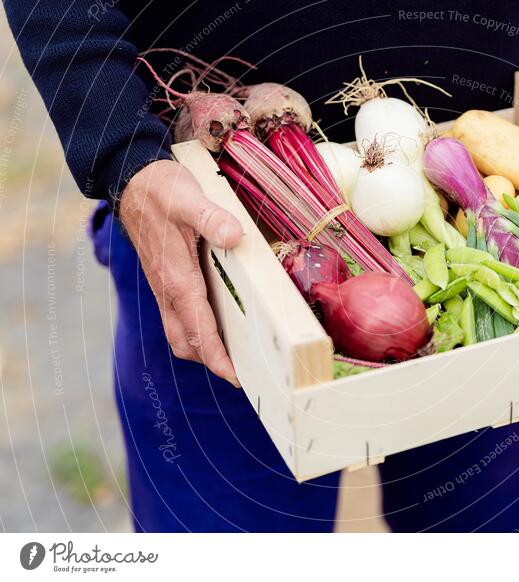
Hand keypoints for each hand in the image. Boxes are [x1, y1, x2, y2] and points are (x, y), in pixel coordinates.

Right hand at [119, 159, 242, 385]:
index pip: (198, 330)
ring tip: (235, 356)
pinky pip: (180, 317)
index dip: (217, 357)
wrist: (130, 180)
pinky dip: (199, 330)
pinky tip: (220, 323)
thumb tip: (234, 237)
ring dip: (203, 349)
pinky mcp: (167, 280)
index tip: (237, 376)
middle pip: (187, 342)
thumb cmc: (160, 189)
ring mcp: (165, 287)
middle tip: (244, 372)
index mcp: (176, 279)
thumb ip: (211, 218)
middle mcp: (168, 290)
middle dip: (212, 362)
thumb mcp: (188, 198)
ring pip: (181, 332)